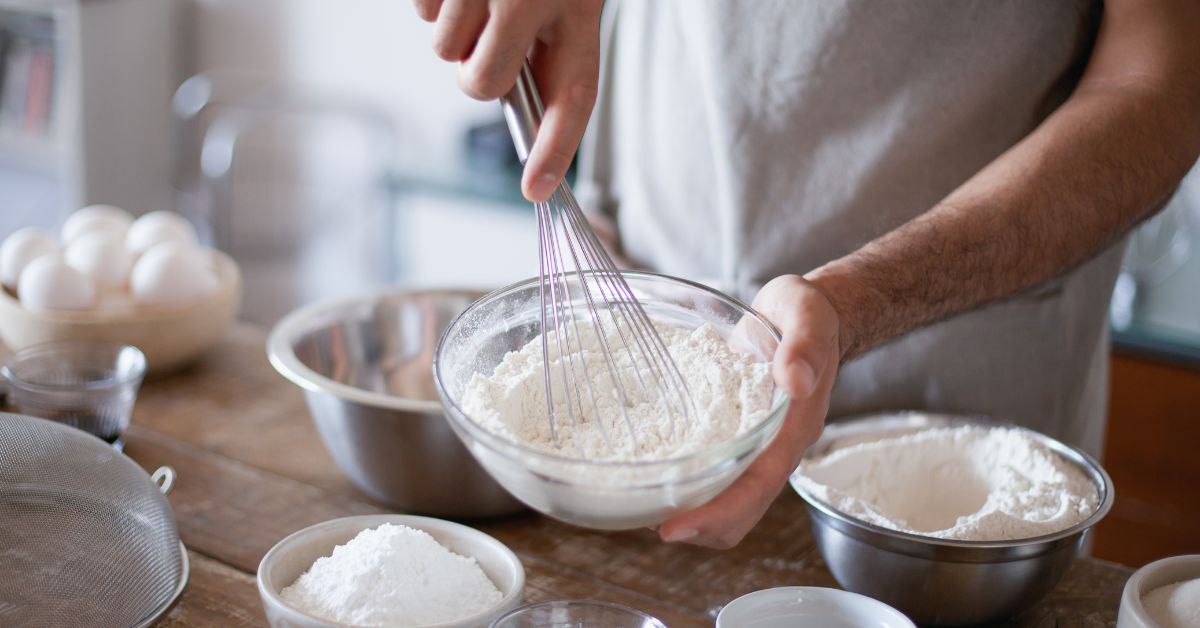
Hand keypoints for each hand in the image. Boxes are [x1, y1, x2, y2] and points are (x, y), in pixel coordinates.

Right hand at [414, 0, 603, 201]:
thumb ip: (545, 45)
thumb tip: (512, 98)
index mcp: (578, 6)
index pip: (572, 96)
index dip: (555, 150)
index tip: (538, 189)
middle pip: (485, 84)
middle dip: (477, 71)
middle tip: (491, 35)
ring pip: (445, 50)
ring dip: (454, 28)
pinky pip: (422, 13)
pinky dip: (433, 1)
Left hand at [658, 275, 840, 547]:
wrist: (807, 316)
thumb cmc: (807, 316)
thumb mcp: (807, 315)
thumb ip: (805, 345)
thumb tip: (795, 380)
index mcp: (794, 427)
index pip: (758, 484)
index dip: (718, 511)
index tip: (675, 526)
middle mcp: (777, 446)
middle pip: (741, 508)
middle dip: (698, 525)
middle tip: (647, 522)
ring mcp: (760, 445)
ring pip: (730, 501)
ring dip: (693, 512)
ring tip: (646, 507)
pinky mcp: (742, 437)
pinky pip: (719, 475)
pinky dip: (691, 486)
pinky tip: (657, 476)